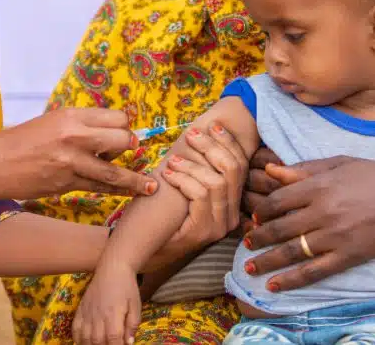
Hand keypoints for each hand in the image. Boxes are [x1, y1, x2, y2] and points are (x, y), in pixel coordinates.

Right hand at [0, 107, 156, 199]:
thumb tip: (108, 132)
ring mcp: (71, 162)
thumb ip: (79, 125)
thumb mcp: (51, 122)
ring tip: (151, 187)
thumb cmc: (20, 141)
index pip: (116, 117)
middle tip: (131, 152)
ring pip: (115, 171)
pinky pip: (99, 188)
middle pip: (122, 139)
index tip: (126, 132)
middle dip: (130, 147)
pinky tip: (131, 193)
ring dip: (135, 179)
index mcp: (71, 115)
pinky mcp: (66, 184)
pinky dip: (117, 191)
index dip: (124, 126)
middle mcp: (74, 136)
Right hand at [73, 264, 141, 344]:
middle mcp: (98, 315)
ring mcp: (87, 312)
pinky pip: (75, 327)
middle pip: (97, 341)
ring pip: (84, 337)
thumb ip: (132, 325)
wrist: (112, 268)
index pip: (113, 339)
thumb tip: (128, 343)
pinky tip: (83, 342)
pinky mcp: (80, 308)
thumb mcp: (136, 306)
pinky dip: (77, 338)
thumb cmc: (127, 287)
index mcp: (113, 314)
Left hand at [149, 123, 247, 268]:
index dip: (228, 142)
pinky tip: (167, 174)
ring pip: (217, 181)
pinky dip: (183, 179)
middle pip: (234, 170)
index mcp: (228, 203)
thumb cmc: (155, 211)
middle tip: (191, 134)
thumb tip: (203, 131)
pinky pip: (201, 194)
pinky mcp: (202, 231)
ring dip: (193, 165)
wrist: (134, 247)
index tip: (212, 126)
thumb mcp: (180, 184)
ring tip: (172, 161)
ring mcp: (218, 226)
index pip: (240, 166)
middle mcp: (229, 216)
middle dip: (212, 146)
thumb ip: (196, 165)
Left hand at [244, 156, 374, 291]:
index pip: (277, 201)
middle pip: (279, 228)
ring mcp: (334, 237)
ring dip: (266, 261)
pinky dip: (291, 281)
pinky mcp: (347, 257)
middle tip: (246, 242)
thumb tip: (271, 170)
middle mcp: (322, 212)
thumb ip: (305, 169)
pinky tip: (274, 286)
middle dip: (258, 237)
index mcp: (318, 186)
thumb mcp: (340, 164)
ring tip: (249, 267)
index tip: (254, 217)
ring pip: (291, 252)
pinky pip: (313, 272)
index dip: (262, 211)